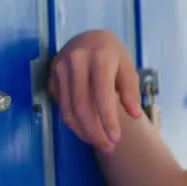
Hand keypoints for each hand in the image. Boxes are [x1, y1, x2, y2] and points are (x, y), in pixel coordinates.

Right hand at [47, 29, 142, 153]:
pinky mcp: (52, 77)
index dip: (108, 118)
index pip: (101, 93)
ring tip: (100, 144)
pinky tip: (88, 131)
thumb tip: (134, 114)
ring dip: (83, 131)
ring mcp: (60, 69)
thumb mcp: (128, 66)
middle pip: (81, 105)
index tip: (116, 137)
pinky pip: (62, 106)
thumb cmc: (113, 55)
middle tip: (108, 147)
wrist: (89, 39)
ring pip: (68, 109)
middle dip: (94, 131)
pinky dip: (74, 122)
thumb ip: (131, 90)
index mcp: (99, 56)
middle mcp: (76, 61)